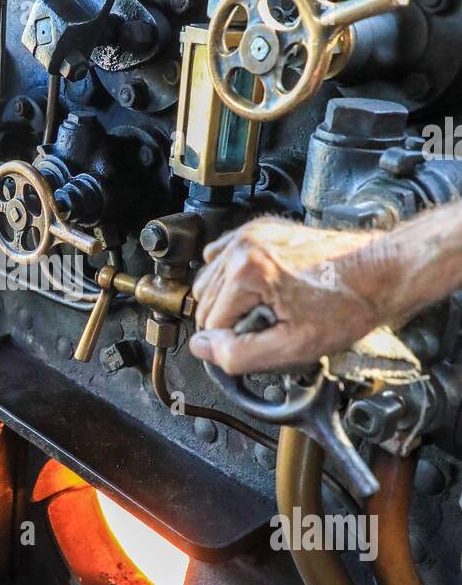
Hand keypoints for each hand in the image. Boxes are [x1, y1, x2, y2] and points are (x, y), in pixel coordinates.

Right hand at [188, 217, 384, 374]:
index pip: (210, 324)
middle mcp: (243, 245)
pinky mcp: (260, 230)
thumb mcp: (293, 346)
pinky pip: (223, 258)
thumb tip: (203, 348)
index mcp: (248, 271)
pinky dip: (232, 278)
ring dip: (229, 301)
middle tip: (268, 328)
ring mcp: (251, 234)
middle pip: (205, 300)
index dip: (232, 343)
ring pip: (211, 281)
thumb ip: (240, 354)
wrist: (380, 273)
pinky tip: (259, 291)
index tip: (261, 342)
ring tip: (267, 309)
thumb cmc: (348, 305)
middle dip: (229, 321)